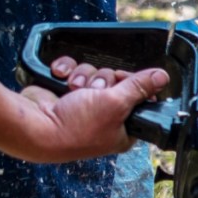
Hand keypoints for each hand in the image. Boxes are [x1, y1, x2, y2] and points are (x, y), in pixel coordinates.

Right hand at [14, 57, 167, 161]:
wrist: (34, 127)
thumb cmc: (76, 127)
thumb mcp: (116, 104)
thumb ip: (139, 88)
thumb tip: (162, 77)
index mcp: (125, 127)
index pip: (140, 97)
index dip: (132, 84)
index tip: (122, 82)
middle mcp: (107, 117)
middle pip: (116, 82)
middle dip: (103, 80)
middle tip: (96, 90)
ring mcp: (85, 105)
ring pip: (95, 74)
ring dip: (84, 77)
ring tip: (74, 89)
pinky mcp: (67, 94)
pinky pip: (74, 70)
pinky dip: (67, 71)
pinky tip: (61, 78)